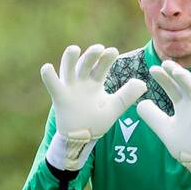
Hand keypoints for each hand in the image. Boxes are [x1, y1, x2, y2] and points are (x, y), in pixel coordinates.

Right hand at [40, 44, 146, 170]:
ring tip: (74, 49)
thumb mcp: (113, 109)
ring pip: (68, 68)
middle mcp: (81, 81)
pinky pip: (52, 85)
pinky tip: (47, 67)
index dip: (106, 58)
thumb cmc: (96, 123)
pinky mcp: (59, 97)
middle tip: (99, 50)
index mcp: (95, 82)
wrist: (81, 140)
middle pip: (85, 63)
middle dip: (91, 55)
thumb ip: (126, 96)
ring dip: (70, 58)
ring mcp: (70, 88)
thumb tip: (143, 83)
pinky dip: (48, 76)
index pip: (101, 66)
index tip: (113, 52)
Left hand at [137, 59, 190, 189]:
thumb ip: (152, 116)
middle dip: (174, 72)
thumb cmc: (182, 143)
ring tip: (175, 70)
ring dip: (185, 78)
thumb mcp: (162, 128)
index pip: (172, 87)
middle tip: (163, 63)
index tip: (152, 69)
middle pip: (182, 84)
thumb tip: (140, 103)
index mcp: (182, 105)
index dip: (163, 78)